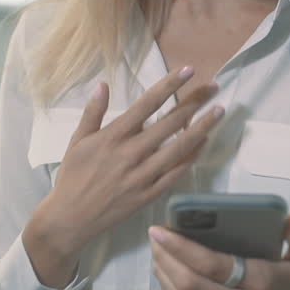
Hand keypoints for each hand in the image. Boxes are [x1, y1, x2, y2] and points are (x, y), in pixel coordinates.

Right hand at [24, 68, 224, 287]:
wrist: (71, 218)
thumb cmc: (72, 176)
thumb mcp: (77, 141)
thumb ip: (93, 112)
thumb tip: (103, 84)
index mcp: (113, 136)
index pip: (147, 104)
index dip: (169, 86)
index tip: (188, 71)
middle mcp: (131, 153)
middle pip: (170, 123)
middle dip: (194, 103)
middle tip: (214, 87)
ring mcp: (143, 175)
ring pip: (179, 148)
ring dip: (201, 128)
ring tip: (218, 112)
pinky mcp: (149, 194)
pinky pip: (176, 174)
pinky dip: (191, 158)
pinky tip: (203, 144)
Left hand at [150, 215, 289, 289]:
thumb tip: (286, 217)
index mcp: (262, 281)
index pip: (212, 265)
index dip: (181, 247)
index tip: (160, 230)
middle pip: (191, 285)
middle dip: (165, 260)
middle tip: (154, 239)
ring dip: (164, 278)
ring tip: (156, 255)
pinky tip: (168, 276)